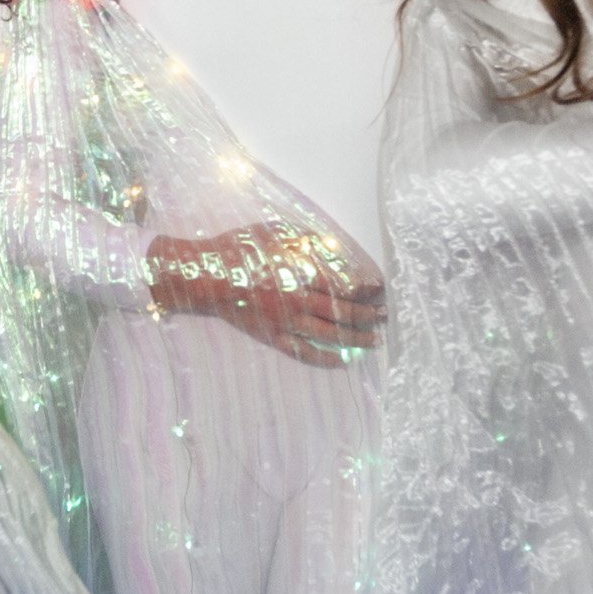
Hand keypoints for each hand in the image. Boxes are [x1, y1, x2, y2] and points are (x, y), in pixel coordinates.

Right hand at [145, 223, 385, 367]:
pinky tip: (342, 360)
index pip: (345, 284)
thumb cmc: (240, 249)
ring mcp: (287, 322)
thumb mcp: (275, 232)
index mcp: (302, 272)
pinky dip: (325, 358)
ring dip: (356, 338)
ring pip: (330, 335)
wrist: (206, 276)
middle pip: (343, 311)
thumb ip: (306, 240)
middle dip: (368, 315)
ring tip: (376, 341)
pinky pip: (304, 353)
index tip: (381, 290)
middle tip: (386, 317)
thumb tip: (335, 248)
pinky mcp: (274, 337)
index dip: (367, 289)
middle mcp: (299, 300)